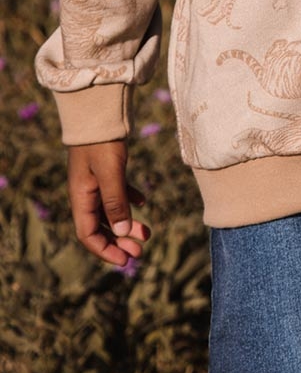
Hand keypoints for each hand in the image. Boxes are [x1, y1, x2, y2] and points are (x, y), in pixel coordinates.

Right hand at [68, 140, 150, 267]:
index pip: (88, 234)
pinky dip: (130, 201)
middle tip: (140, 251)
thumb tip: (123, 232)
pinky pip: (117, 193)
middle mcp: (86, 193)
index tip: (126, 261)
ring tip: (147, 233)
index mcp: (81, 197)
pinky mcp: (107, 170)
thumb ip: (116, 201)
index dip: (105, 250)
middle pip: (101, 227)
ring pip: (111, 211)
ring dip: (127, 224)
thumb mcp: (110, 172)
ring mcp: (95, 181)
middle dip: (119, 242)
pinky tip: (143, 202)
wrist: (100, 112)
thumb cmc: (103, 142)